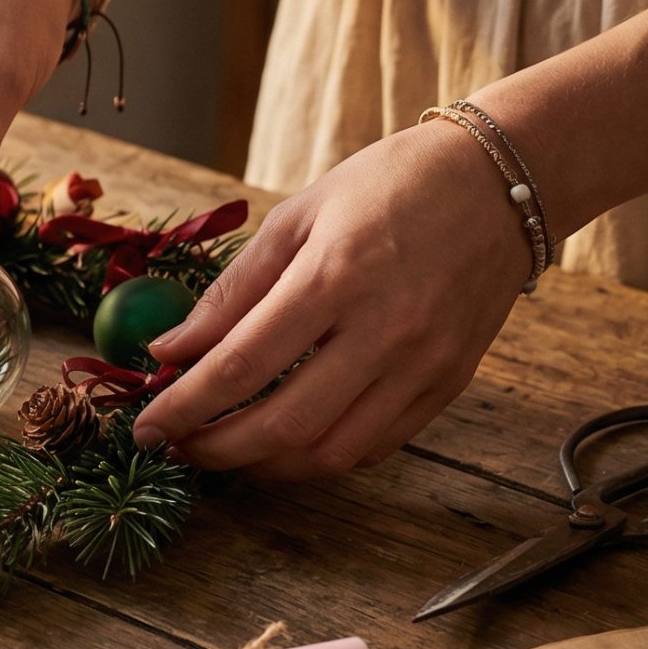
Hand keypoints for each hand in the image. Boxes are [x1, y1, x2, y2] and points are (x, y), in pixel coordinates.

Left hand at [131, 119, 528, 478]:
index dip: (184, 407)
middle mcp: (382, 330)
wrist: (500, 181)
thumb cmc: (390, 186)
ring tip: (226, 452)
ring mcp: (422, 364)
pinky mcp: (449, 384)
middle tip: (178, 447)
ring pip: (330, 453)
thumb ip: (233, 291)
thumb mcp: (298, 217)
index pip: (241, 366)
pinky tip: (287, 442)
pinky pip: (375, 446)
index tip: (147, 428)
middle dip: (216, 450)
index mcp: (335, 277)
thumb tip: (171, 350)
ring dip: (266, 466)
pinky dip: (320, 457)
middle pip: (282, 425)